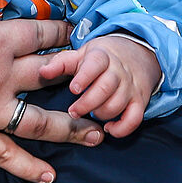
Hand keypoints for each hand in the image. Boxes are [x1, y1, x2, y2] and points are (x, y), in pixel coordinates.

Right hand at [0, 0, 103, 182]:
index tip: (76, 35)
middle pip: (52, 76)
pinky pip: (8, 155)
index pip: (43, 35)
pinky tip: (50, 175)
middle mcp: (2, 78)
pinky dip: (29, 167)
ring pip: (42, 122)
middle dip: (80, 76)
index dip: (63, 33)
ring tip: (97, 133)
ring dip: (72, 127)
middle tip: (102, 81)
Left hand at [38, 35, 159, 136]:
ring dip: (101, 115)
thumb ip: (61, 63)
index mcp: (102, 57)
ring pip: (117, 105)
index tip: (73, 88)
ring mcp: (130, 87)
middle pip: (105, 89)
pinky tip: (109, 129)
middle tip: (73, 111)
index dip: (84, 77)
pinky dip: (122, 128)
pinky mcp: (140, 101)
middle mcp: (119, 72)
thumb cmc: (101, 58)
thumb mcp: (82, 54)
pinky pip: (135, 119)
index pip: (95, 64)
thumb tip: (42, 72)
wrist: (137, 53)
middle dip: (87, 103)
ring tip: (89, 115)